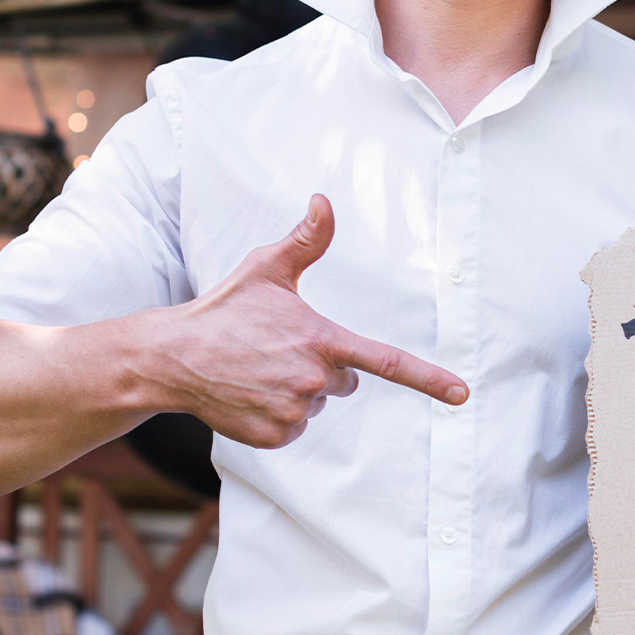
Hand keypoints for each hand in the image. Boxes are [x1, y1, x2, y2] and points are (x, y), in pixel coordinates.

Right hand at [150, 193, 467, 448]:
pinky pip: (295, 427)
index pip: (387, 362)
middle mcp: (314, 379)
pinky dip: (277, 415)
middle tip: (279, 350)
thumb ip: (306, 240)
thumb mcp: (266, 269)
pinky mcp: (276, 436)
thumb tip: (323, 199)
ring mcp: (294, 411)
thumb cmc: (224, 309)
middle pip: (344, 380)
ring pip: (317, 403)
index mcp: (322, 340)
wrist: (172, 358)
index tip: (463, 393)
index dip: (430, 379)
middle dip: (322, 367)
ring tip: (257, 370)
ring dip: (297, 390)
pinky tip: (250, 393)